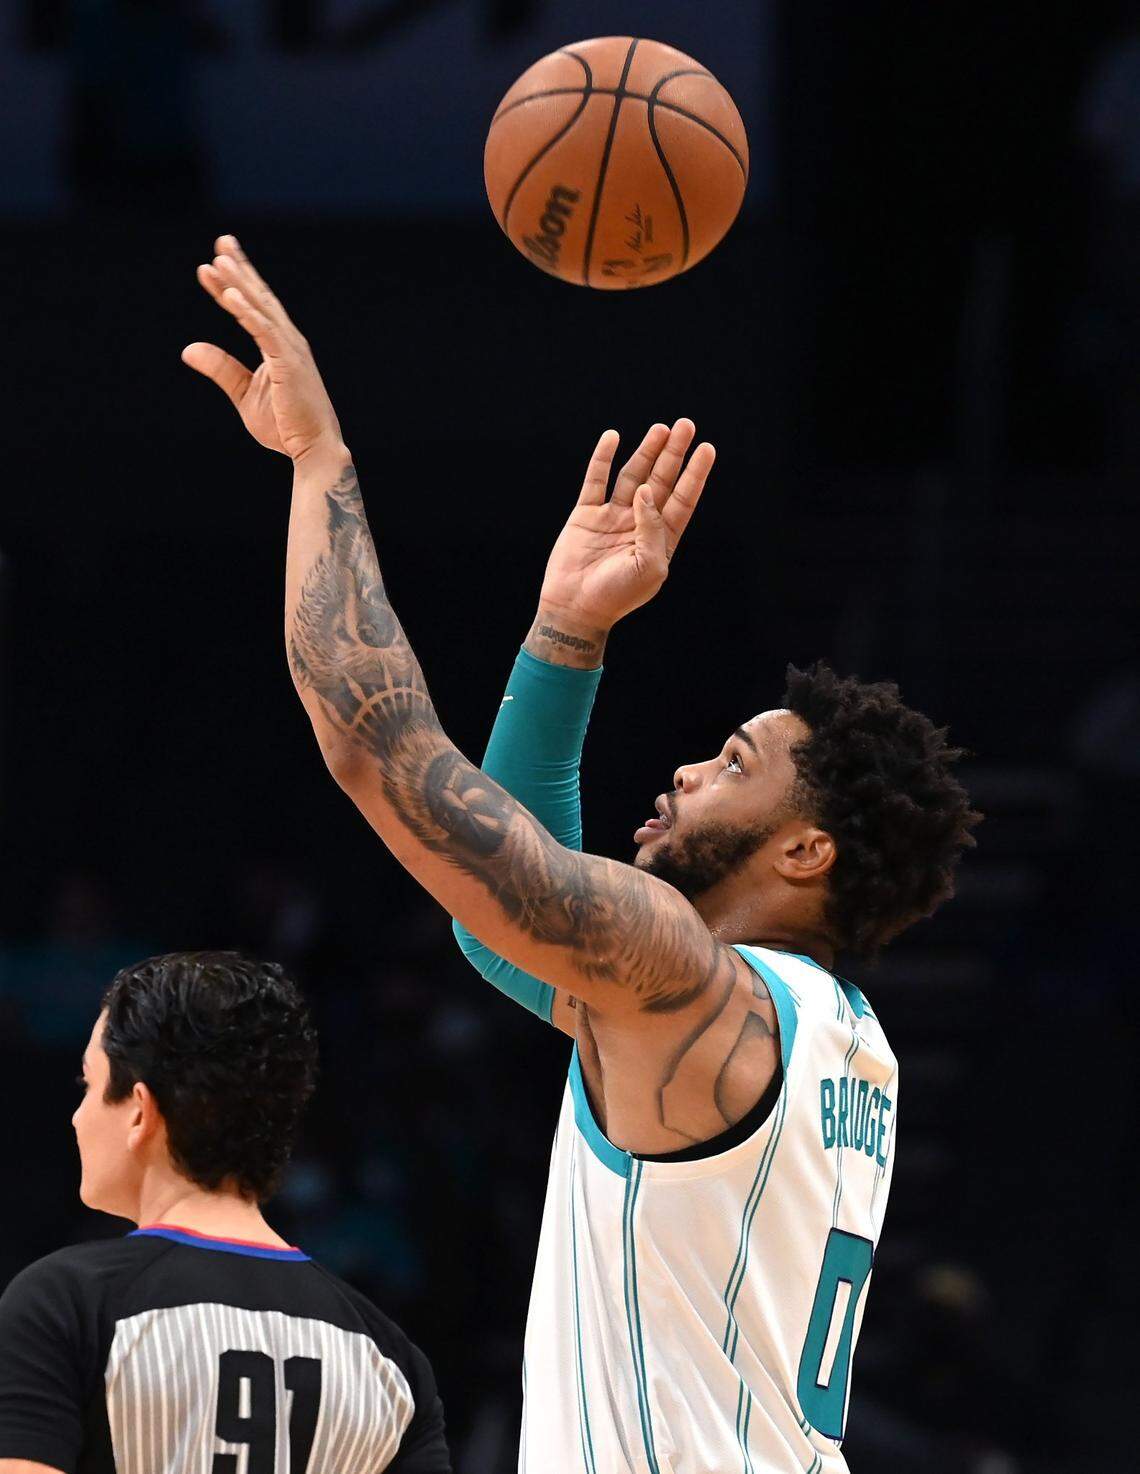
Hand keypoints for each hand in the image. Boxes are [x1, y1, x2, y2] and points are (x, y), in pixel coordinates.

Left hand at [182, 235, 344, 463]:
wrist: (314, 449)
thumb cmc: (285, 426)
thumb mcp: (244, 394)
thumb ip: (220, 368)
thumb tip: (187, 348)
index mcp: (280, 346)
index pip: (253, 307)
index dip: (232, 284)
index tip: (213, 262)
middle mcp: (288, 341)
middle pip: (259, 297)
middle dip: (240, 268)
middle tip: (222, 240)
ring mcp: (291, 350)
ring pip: (260, 309)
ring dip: (239, 283)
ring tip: (218, 259)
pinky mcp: (289, 363)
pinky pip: (264, 332)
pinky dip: (246, 312)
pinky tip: (228, 294)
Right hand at [538, 419, 715, 630]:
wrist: (575, 609)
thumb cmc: (617, 595)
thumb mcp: (648, 566)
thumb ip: (653, 528)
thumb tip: (648, 490)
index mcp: (660, 539)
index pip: (683, 499)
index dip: (695, 474)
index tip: (706, 448)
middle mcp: (639, 523)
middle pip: (662, 481)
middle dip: (673, 454)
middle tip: (685, 425)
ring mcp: (612, 517)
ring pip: (632, 476)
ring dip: (646, 452)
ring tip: (660, 429)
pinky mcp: (586, 515)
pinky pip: (596, 481)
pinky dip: (603, 459)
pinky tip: (613, 437)